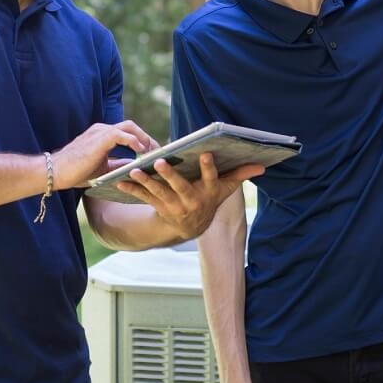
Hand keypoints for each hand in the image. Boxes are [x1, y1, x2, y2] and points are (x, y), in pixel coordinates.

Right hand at [53, 121, 157, 190]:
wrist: (56, 172)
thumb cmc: (75, 172)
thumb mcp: (103, 169)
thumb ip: (119, 164)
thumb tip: (136, 167)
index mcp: (102, 135)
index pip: (127, 132)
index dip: (142, 140)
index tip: (153, 152)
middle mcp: (102, 129)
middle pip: (132, 126)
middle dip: (147, 138)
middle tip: (159, 152)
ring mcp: (101, 132)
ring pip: (130, 127)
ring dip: (144, 139)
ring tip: (154, 152)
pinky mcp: (100, 138)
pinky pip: (123, 135)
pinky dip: (135, 142)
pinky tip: (142, 153)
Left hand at [115, 152, 263, 240]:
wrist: (190, 228)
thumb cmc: (209, 199)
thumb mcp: (225, 189)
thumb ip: (240, 175)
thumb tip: (263, 165)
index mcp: (209, 192)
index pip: (211, 178)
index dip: (208, 168)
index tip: (205, 154)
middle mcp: (192, 201)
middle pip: (180, 187)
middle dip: (170, 175)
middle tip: (160, 162)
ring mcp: (174, 206)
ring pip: (159, 193)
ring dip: (146, 182)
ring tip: (135, 170)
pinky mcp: (159, 208)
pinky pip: (144, 198)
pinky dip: (131, 190)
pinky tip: (120, 181)